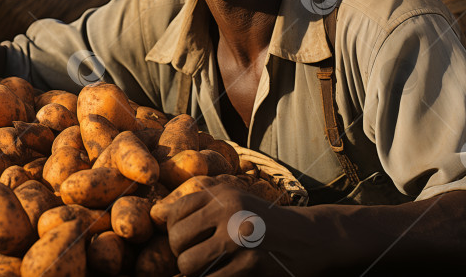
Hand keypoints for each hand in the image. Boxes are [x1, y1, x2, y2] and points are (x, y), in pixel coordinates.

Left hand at [164, 183, 325, 276]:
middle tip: (200, 257)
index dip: (176, 232)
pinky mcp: (250, 268)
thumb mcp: (235, 198)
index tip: (189, 239)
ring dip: (194, 272)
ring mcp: (240, 241)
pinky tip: (226, 273)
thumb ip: (199, 201)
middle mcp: (229, 213)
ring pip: (188, 265)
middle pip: (177, 241)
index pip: (173, 214)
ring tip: (210, 268)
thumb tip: (155, 215)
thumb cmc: (263, 221)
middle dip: (183, 255)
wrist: (310, 240)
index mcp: (222, 195)